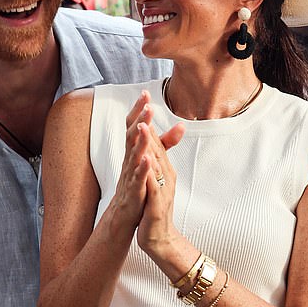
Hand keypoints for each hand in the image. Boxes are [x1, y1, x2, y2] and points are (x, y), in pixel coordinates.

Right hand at [109, 92, 158, 229]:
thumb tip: (181, 125)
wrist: (126, 213)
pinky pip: (137, 178)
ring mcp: (130, 175)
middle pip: (132, 135)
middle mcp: (129, 160)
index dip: (139, 110)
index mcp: (134, 152)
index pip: (134, 126)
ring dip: (140, 140)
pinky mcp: (134, 191)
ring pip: (133, 154)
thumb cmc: (139, 184)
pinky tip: (147, 160)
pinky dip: (142, 169)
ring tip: (146, 126)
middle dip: (139, 119)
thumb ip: (165, 143)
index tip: (145, 93)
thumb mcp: (151, 160)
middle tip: (147, 103)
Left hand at [135, 117, 184, 257]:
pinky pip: (153, 186)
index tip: (144, 99)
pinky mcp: (157, 204)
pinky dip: (148, 172)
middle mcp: (165, 176)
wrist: (159, 238)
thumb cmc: (154, 209)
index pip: (156, 142)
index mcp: (163, 170)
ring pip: (156, 163)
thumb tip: (150, 146)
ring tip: (143, 125)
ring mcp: (162, 190)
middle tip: (145, 103)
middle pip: (157, 147)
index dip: (150, 121)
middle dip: (150, 125)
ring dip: (150, 144)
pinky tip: (144, 160)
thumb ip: (155, 164)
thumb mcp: (155, 183)